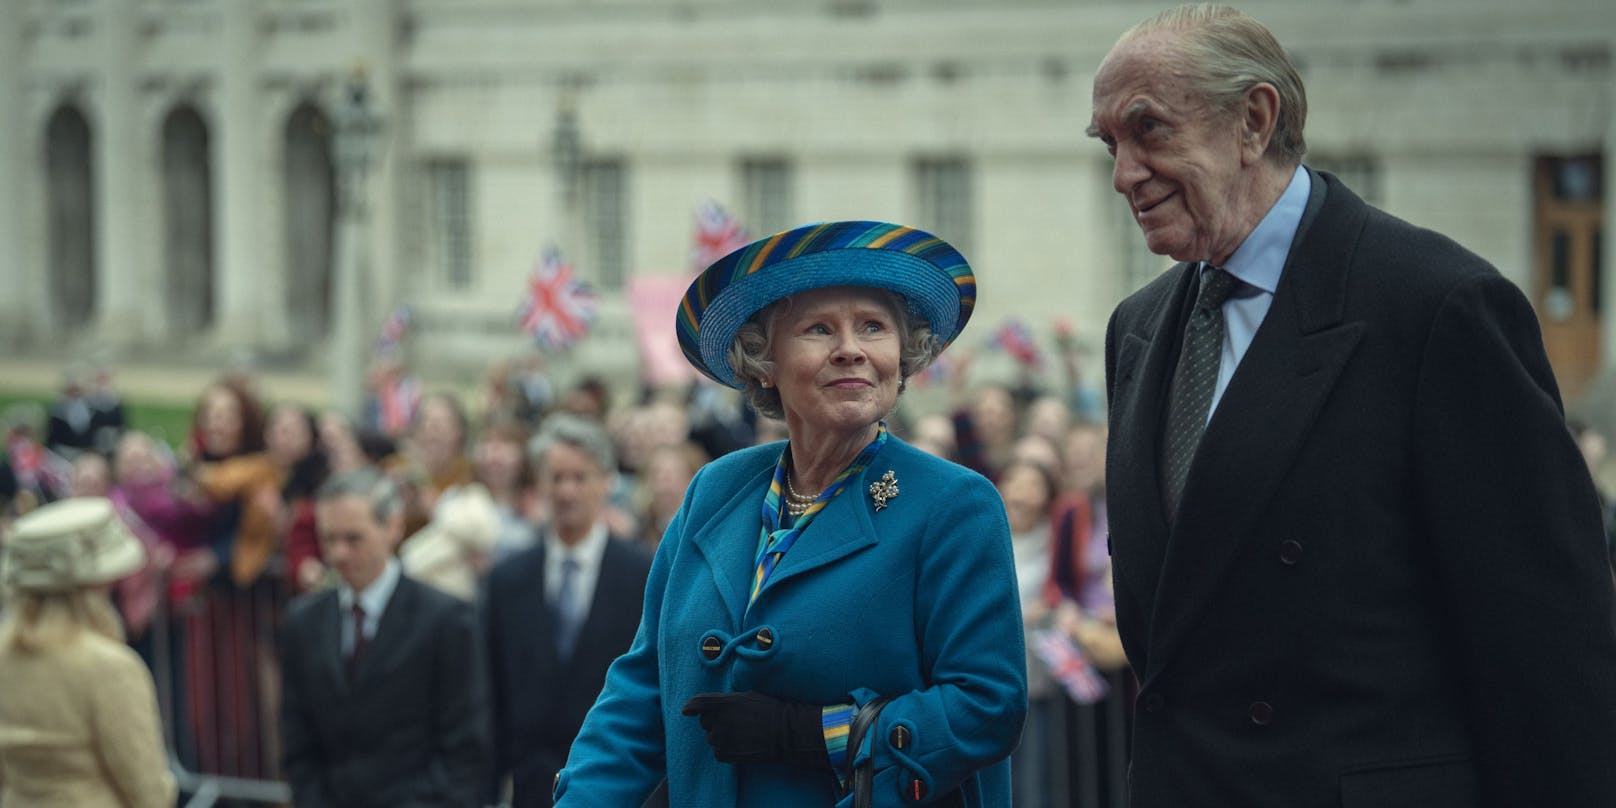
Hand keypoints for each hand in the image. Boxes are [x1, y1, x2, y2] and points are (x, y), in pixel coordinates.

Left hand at [681, 691, 828, 768]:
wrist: (784, 733)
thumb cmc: (769, 710)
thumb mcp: (746, 696)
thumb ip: (725, 701)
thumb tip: (710, 706)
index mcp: (722, 703)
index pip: (698, 703)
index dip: (691, 706)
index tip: (686, 711)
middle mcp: (718, 720)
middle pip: (705, 722)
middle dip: (714, 722)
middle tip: (734, 723)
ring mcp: (720, 738)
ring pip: (712, 738)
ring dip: (722, 736)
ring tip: (742, 734)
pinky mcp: (724, 754)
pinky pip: (718, 752)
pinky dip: (726, 750)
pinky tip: (742, 745)